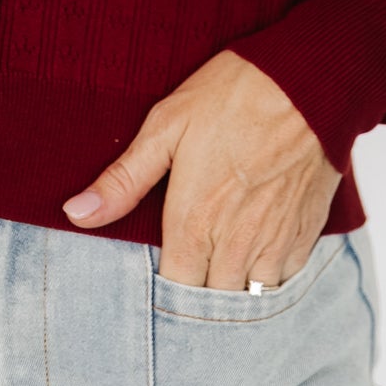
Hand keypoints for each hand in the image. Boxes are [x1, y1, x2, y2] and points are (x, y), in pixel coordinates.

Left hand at [60, 50, 342, 288]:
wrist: (309, 82)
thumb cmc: (234, 95)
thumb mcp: (167, 125)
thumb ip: (124, 179)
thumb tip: (76, 213)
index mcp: (194, 224)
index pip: (171, 292)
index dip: (161, 290)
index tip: (157, 270)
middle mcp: (234, 246)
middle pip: (210, 303)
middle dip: (196, 292)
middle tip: (187, 265)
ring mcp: (274, 243)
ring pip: (249, 296)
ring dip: (233, 287)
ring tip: (219, 261)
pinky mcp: (305, 234)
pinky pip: (283, 278)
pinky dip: (267, 272)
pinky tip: (255, 247)